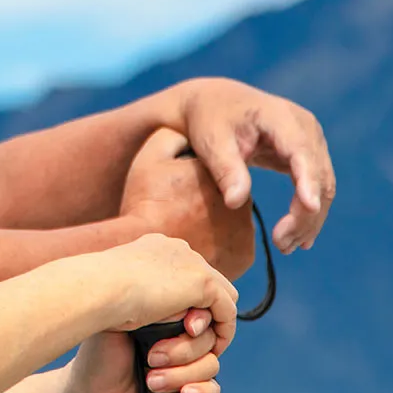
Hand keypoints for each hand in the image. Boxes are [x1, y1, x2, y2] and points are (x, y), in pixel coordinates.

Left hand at [59, 308, 221, 392]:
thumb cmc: (98, 358)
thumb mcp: (120, 324)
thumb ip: (155, 311)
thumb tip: (188, 309)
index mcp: (165, 315)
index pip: (202, 310)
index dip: (201, 319)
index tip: (187, 326)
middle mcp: (178, 339)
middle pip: (209, 338)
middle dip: (183, 350)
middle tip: (151, 357)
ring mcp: (184, 368)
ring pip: (211, 364)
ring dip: (182, 374)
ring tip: (151, 380)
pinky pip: (212, 392)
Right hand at [95, 233, 237, 351]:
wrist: (97, 292)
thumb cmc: (97, 298)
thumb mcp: (118, 294)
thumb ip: (138, 296)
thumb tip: (145, 313)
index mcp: (155, 248)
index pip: (185, 273)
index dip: (186, 302)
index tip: (173, 328)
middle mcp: (177, 250)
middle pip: (208, 283)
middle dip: (204, 313)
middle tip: (190, 340)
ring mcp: (192, 263)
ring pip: (221, 298)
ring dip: (213, 325)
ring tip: (200, 349)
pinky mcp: (204, 282)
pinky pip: (227, 310)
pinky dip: (222, 331)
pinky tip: (212, 351)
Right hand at [120, 129, 254, 278]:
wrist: (150, 260)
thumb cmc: (145, 207)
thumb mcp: (149, 160)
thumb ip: (172, 136)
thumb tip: (188, 132)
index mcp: (219, 170)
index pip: (211, 169)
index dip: (190, 182)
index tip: (174, 194)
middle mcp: (240, 195)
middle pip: (223, 195)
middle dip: (206, 203)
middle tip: (178, 216)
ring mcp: (245, 228)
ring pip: (232, 222)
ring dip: (215, 226)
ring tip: (187, 235)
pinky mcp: (246, 255)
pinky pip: (235, 247)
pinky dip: (221, 249)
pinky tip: (199, 250)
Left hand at [167, 77, 335, 252]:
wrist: (216, 103)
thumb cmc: (210, 119)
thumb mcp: (212, 141)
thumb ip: (226, 169)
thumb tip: (235, 202)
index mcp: (281, 117)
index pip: (301, 151)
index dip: (308, 180)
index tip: (309, 207)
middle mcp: (305, 127)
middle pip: (318, 175)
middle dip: (305, 213)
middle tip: (281, 244)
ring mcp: (310, 141)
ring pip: (323, 186)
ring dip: (309, 219)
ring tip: (285, 246)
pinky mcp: (307, 155)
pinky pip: (316, 187)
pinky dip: (309, 213)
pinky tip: (299, 239)